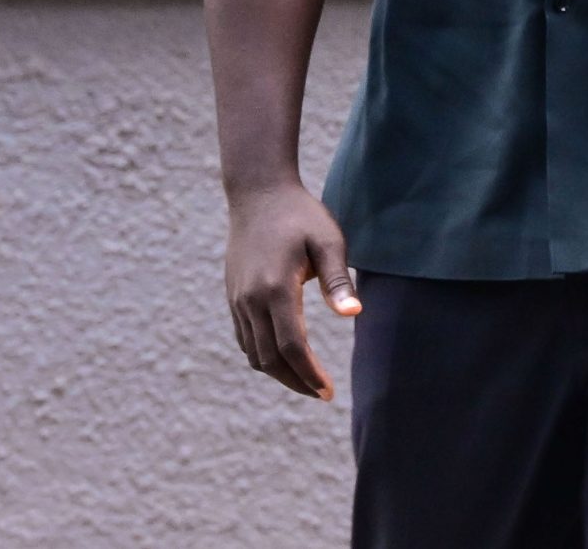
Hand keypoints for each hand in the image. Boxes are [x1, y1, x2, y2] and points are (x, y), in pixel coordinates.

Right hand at [224, 182, 360, 400]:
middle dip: (296, 381)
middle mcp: (251, 300)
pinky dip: (263, 356)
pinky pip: (245, 339)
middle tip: (321, 393)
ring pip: (254, 353)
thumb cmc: (301, 215)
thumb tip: (353, 314)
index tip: (328, 391)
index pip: (292, 346)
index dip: (309, 374)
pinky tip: (284, 358)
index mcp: (276, 288)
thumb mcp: (328, 241)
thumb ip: (338, 280)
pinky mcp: (233, 297)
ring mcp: (238, 300)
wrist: (258, 194)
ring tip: (306, 382)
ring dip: (279, 373)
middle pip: (270, 358)